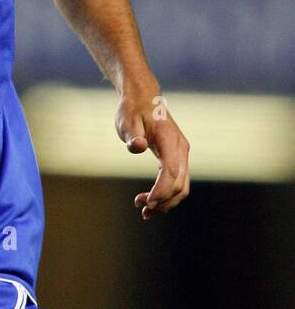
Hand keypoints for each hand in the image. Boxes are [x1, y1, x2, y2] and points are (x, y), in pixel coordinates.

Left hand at [115, 90, 190, 218]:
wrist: (144, 99)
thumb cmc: (133, 110)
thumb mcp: (127, 121)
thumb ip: (132, 136)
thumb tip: (138, 146)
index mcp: (169, 139)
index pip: (171, 171)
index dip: (161, 190)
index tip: (146, 202)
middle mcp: (180, 148)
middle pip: (180, 184)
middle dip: (163, 201)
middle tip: (141, 210)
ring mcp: (181, 154)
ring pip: (182, 186)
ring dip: (166, 202)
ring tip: (144, 210)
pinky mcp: (177, 158)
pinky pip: (178, 181)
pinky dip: (167, 194)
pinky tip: (151, 200)